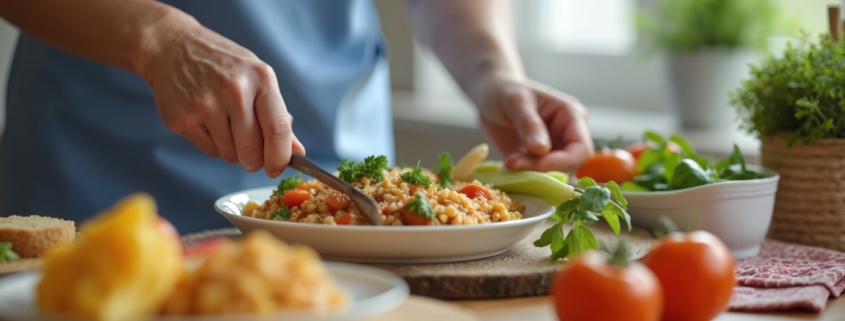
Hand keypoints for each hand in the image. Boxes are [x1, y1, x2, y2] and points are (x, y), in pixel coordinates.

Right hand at [137, 13, 303, 177]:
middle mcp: (234, 90)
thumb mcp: (257, 78)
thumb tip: (297, 153)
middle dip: (254, 161)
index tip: (277, 168)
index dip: (280, 157)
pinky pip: (209, 150)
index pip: (278, 129)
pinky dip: (212, 144)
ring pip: (230, 155)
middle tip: (251, 154)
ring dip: (231, 150)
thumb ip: (277, 115)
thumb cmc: (224, 66)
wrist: (173, 48)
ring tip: (224, 123)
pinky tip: (206, 121)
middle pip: (252, 151)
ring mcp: (205, 104)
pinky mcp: (182, 117)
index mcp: (260, 79)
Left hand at [473, 77, 592, 171]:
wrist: (491, 95)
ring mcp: (553, 148)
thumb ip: (530, 124)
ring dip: (531, 171)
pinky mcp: (537, 158)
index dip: (562, 161)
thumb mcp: (516, 102)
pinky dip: (523, 172)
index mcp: (572, 116)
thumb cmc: (506, 91)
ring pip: (552, 172)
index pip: (581, 148)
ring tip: (509, 160)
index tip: (536, 164)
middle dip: (543, 168)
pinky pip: (536, 173)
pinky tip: (509, 162)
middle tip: (514, 162)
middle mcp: (567, 134)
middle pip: (568, 164)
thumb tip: (542, 149)